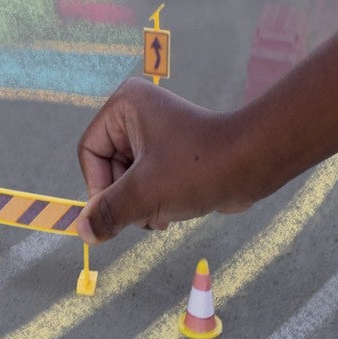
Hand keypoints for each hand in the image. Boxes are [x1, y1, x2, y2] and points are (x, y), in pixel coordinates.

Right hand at [76, 77, 248, 243]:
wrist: (254, 165)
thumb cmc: (199, 168)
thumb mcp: (145, 193)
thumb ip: (108, 213)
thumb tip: (83, 232)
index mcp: (124, 106)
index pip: (90, 152)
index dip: (98, 187)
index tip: (115, 212)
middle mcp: (136, 113)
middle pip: (108, 168)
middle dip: (124, 199)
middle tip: (144, 215)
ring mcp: (154, 133)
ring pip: (126, 180)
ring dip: (139, 205)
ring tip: (161, 215)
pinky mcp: (171, 152)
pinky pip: (146, 181)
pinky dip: (152, 201)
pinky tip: (169, 215)